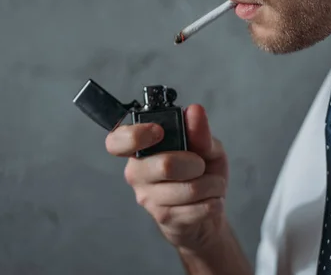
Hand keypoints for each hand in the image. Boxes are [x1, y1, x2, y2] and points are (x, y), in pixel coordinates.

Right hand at [105, 104, 228, 251]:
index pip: (117, 141)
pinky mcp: (163, 218)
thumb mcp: (206, 145)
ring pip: (188, 189)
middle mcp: (137, 172)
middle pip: (165, 165)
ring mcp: (148, 198)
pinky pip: (196, 209)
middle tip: (201, 164)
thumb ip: (199, 131)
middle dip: (196, 163)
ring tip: (213, 184)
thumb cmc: (201, 171)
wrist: (207, 210)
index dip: (135, 135)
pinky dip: (213, 202)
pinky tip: (210, 199)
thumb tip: (195, 111)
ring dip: (212, 185)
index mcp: (141, 147)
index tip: (158, 132)